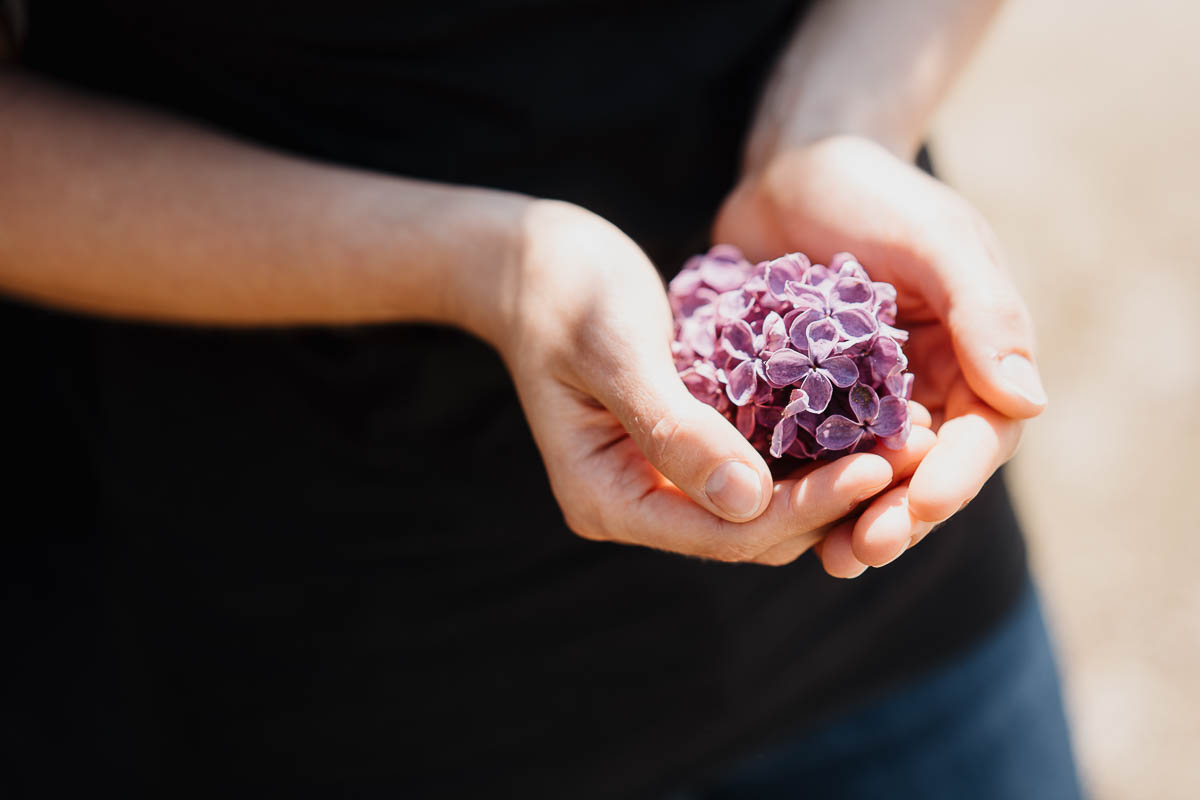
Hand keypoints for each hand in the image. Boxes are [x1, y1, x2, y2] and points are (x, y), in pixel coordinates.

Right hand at [492, 200, 932, 563]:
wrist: (532, 258)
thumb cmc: (565, 290)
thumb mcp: (616, 350)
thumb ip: (675, 429)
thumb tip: (750, 503)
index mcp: (606, 496)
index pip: (723, 531)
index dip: (804, 507)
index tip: (877, 466)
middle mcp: (636, 501)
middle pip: (751, 530)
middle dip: (833, 498)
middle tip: (914, 453)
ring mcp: (660, 475)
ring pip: (764, 503)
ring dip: (831, 476)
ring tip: (906, 440)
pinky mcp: (685, 443)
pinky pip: (759, 461)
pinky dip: (808, 444)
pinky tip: (862, 416)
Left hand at [713, 135, 1046, 576]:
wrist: (789, 172)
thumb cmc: (870, 191)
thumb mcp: (933, 237)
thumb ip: (982, 311)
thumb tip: (1028, 401)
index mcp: (970, 355)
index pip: (978, 434)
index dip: (954, 477)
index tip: (920, 506)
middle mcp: (921, 386)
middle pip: (923, 470)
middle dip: (900, 514)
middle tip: (863, 551)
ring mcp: (859, 398)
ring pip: (866, 475)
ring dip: (851, 518)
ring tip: (827, 557)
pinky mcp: (802, 398)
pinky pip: (807, 453)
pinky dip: (798, 487)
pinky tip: (772, 516)